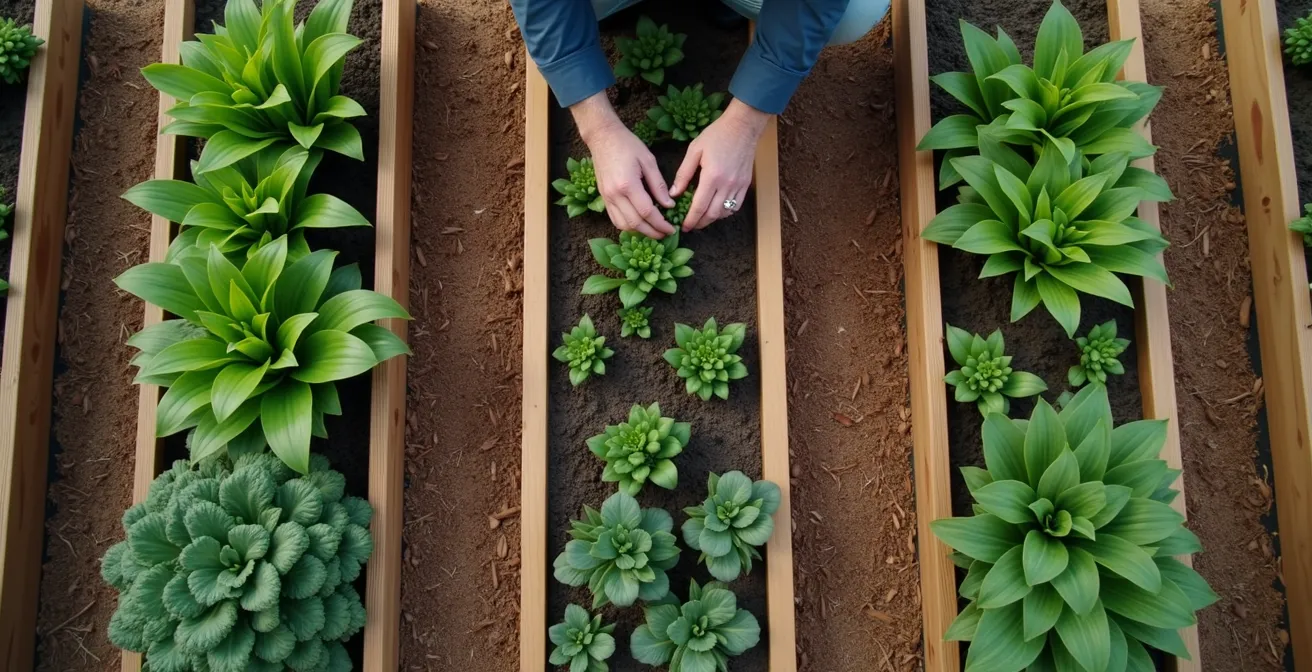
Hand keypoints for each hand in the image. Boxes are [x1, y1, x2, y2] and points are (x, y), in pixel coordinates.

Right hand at [571, 93, 675, 238]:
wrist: (603, 138)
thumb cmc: (628, 145)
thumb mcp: (648, 161)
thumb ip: (658, 185)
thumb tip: (669, 205)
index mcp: (628, 184)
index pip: (647, 212)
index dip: (661, 224)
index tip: (672, 228)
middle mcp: (615, 195)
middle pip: (635, 223)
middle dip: (652, 232)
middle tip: (666, 233)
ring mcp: (607, 198)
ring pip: (623, 225)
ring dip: (640, 232)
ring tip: (654, 231)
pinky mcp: (603, 198)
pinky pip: (615, 219)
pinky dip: (627, 226)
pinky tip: (639, 224)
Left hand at [670, 99, 770, 231]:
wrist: (743, 126)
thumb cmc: (716, 135)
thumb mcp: (694, 151)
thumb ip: (683, 174)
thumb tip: (674, 193)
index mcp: (712, 176)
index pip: (699, 206)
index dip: (691, 219)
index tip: (683, 227)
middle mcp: (727, 184)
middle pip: (713, 214)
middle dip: (700, 223)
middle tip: (691, 224)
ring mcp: (739, 186)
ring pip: (725, 212)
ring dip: (713, 218)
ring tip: (702, 217)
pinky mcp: (746, 184)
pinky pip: (736, 206)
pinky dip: (725, 211)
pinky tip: (717, 209)